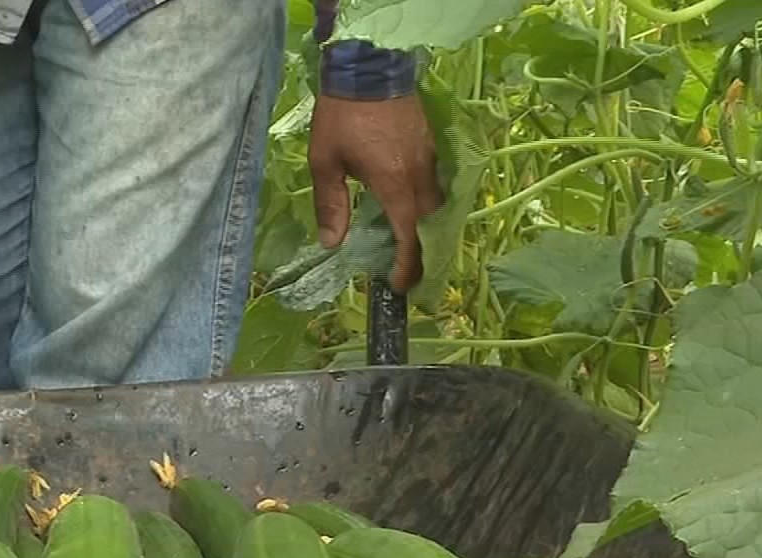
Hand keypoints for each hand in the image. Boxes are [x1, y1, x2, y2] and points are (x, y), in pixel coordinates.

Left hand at [309, 94, 441, 293]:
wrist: (368, 67)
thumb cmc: (342, 116)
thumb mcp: (325, 162)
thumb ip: (330, 205)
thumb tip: (331, 244)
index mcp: (395, 184)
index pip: (409, 236)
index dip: (406, 266)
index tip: (398, 286)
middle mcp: (419, 175)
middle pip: (428, 225)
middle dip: (420, 253)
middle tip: (404, 272)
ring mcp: (430, 157)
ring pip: (436, 204)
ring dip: (424, 228)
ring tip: (408, 245)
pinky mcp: (430, 144)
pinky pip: (434, 184)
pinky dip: (425, 204)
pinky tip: (408, 208)